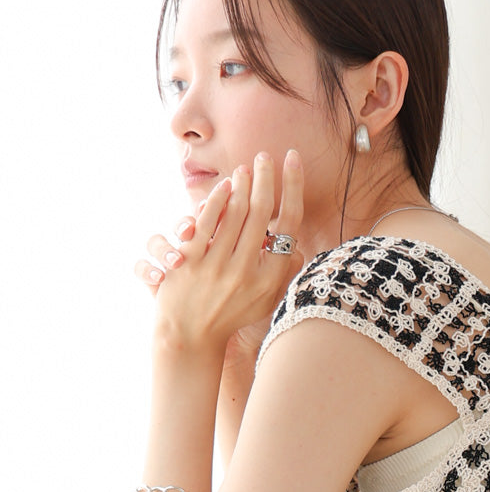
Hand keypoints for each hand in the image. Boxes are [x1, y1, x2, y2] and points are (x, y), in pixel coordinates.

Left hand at [137, 150, 303, 357]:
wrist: (191, 336)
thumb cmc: (232, 315)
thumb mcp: (266, 299)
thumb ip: (282, 273)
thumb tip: (295, 246)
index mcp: (271, 278)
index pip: (289, 225)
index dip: (292, 189)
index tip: (292, 163)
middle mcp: (248, 271)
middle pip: (262, 213)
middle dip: (266, 179)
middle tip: (266, 156)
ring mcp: (219, 267)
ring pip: (235, 213)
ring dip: (242, 184)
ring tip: (246, 168)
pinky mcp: (193, 262)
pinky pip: (208, 222)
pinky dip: (217, 201)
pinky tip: (223, 187)